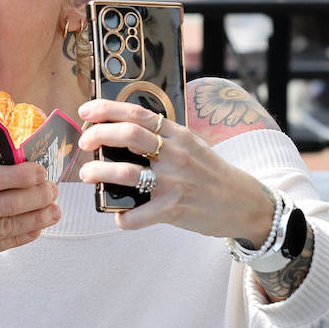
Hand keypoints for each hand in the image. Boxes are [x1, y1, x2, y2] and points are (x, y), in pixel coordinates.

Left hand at [75, 98, 272, 240]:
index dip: (108, 109)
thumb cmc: (211, 174)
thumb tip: (122, 131)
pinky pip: (138, 216)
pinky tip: (119, 216)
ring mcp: (174, 182)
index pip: (138, 113)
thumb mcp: (191, 146)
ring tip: (88, 174)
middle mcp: (175, 155)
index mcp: (178, 135)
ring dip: (100, 172)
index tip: (87, 111)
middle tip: (84, 142)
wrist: (244, 203)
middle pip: (129, 135)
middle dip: (98, 135)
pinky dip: (123, 218)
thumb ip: (162, 138)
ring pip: (126, 172)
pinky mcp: (173, 209)